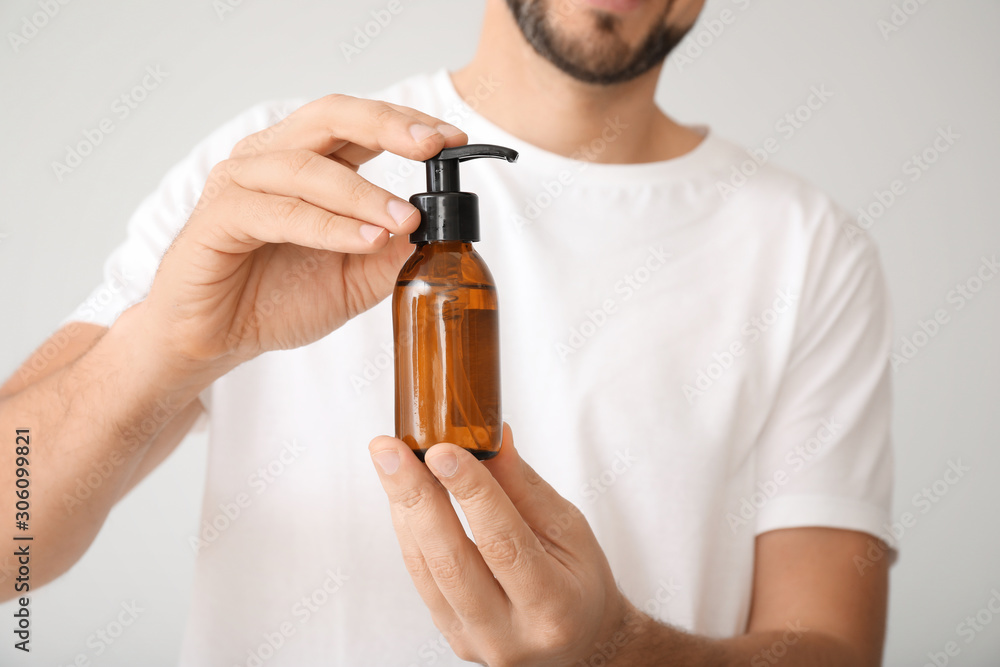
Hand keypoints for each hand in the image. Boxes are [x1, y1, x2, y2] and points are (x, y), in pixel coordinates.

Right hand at [143, 95, 466, 374]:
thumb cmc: (274, 301)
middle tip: (432, 147)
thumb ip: (389, 255)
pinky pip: (278, 212)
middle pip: (332, 117)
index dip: (406, 123)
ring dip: (363, 193)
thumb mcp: (353, 281)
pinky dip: (326, 225)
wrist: (214, 340)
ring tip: (405, 220)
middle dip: (388, 127)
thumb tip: (434, 232)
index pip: (360, 123)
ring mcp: (240, 183)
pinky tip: (363, 240)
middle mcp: (271, 159)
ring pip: (307, 167)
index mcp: (307, 163)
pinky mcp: (217, 218)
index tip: (451, 140)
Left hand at [368, 425, 642, 665]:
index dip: (470, 492)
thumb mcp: (568, 529)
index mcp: (554, 607)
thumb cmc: (579, 580)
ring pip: (426, 570)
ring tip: (389, 461)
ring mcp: (476, 641)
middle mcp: (511, 634)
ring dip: (403, 509)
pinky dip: (409, 531)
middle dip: (417, 496)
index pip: (503, 542)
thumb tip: (491, 436)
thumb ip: (524, 487)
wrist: (580, 640)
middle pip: (451, 560)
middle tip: (391, 450)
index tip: (443, 450)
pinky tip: (403, 495)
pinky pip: (421, 579)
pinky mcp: (452, 635)